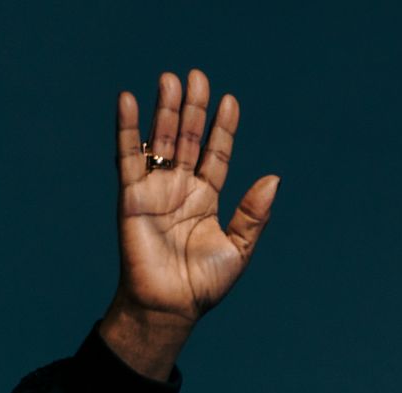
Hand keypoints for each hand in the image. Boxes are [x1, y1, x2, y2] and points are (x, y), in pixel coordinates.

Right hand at [103, 69, 280, 375]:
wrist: (170, 307)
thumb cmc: (204, 285)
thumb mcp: (238, 248)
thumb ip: (254, 214)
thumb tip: (275, 178)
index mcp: (206, 199)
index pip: (216, 154)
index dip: (222, 129)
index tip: (229, 101)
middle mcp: (180, 189)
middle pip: (187, 139)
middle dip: (192, 109)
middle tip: (197, 76)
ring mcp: (155, 189)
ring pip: (160, 141)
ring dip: (165, 110)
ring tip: (171, 79)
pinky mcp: (130, 195)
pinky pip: (127, 156)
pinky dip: (127, 128)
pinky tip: (128, 100)